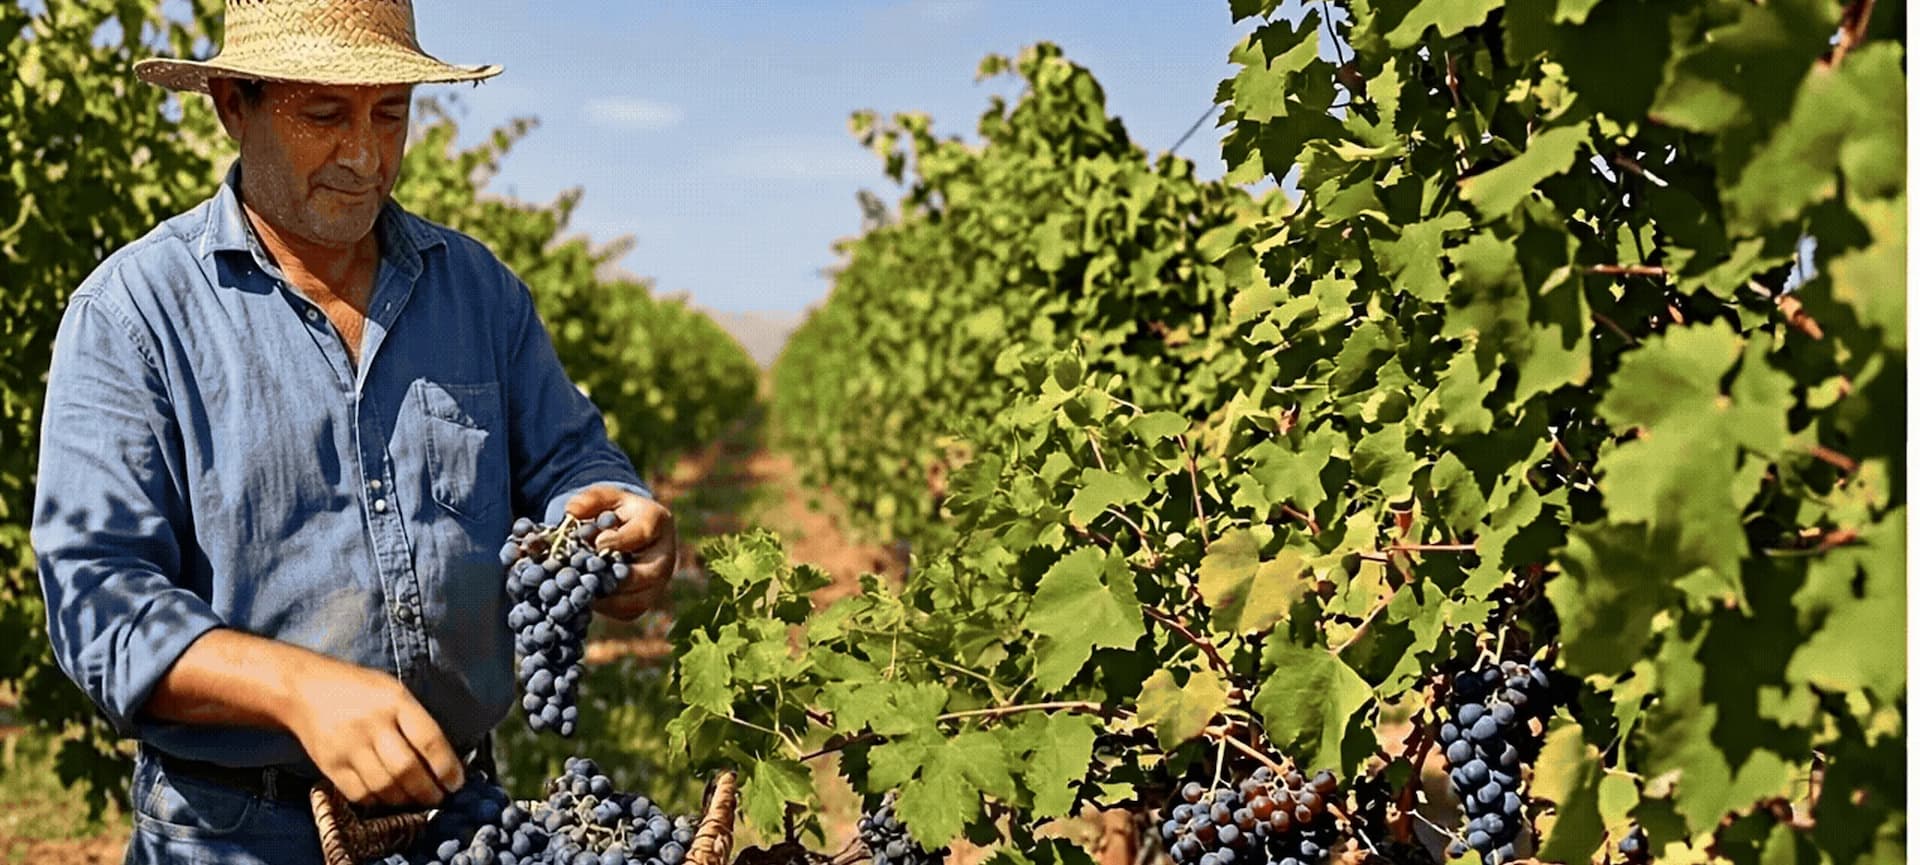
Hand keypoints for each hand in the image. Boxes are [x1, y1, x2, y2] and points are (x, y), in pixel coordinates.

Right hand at [283, 657, 463, 807]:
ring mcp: (348, 747)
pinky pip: (360, 793)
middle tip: (440, 798)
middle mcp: (372, 725)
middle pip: (407, 769)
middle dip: (429, 791)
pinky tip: (389, 797)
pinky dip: (379, 801)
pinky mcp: (330, 765)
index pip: (429, 741)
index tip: (456, 783)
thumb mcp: (393, 690)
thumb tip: (444, 759)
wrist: (303, 689)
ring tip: (418, 800)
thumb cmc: (358, 689)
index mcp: (395, 701)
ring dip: (406, 800)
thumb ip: (416, 720)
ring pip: (385, 786)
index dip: (447, 768)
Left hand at [565, 484, 675, 620]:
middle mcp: (665, 553)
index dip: (621, 540)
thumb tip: (572, 512)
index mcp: (657, 521)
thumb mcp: (604, 499)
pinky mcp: (648, 598)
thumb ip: (588, 500)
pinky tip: (587, 600)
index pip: (644, 532)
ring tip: (584, 592)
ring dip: (610, 598)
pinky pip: (631, 611)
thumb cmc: (616, 512)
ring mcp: (659, 580)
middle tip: (590, 577)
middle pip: (650, 573)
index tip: (598, 544)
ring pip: (641, 599)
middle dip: (618, 577)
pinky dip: (608, 608)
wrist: (627, 531)